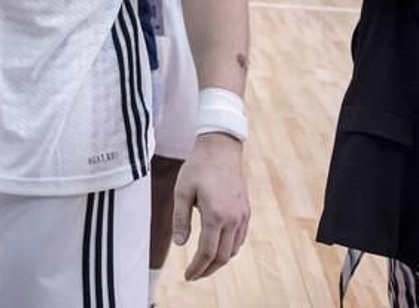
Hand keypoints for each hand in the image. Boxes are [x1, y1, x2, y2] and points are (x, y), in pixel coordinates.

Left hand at [172, 133, 249, 279]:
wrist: (221, 150)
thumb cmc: (198, 168)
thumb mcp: (182, 191)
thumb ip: (180, 219)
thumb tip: (180, 244)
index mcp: (215, 216)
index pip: (207, 252)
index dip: (197, 268)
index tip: (187, 276)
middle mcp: (233, 220)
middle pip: (222, 256)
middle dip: (207, 270)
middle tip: (194, 275)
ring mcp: (242, 217)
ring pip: (233, 250)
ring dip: (218, 261)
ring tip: (203, 264)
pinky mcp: (246, 212)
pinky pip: (239, 239)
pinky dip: (228, 249)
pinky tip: (217, 248)